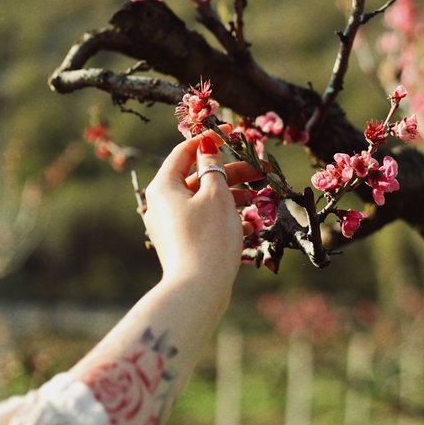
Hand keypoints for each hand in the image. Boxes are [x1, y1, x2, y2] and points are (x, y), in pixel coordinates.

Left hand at [143, 125, 262, 282]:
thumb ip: (212, 166)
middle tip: (261, 169)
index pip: (185, 151)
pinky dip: (225, 216)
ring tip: (258, 196)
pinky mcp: (181, 243)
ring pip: (204, 200)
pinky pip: (204, 220)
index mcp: (164, 186)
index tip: (234, 133)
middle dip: (231, 172)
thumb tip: (206, 146)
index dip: (211, 140)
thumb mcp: (215, 194)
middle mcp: (162, 203)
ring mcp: (170, 225)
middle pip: (198, 177)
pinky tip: (249, 223)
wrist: (198, 291)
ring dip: (232, 195)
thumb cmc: (208, 237)